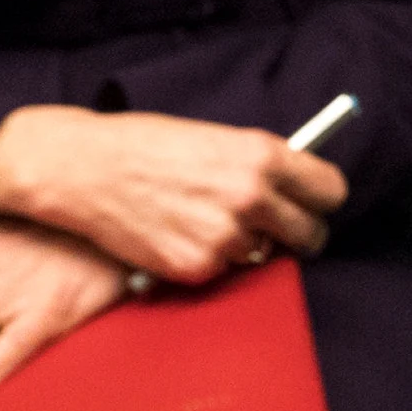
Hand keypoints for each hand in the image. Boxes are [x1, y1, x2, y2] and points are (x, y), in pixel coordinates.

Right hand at [0, 106, 347, 284]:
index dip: (320, 199)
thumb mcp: (215, 139)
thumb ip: (259, 164)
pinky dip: (208, 260)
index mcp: (263, 156)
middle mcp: (251, 197)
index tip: (311, 203)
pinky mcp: (196, 267)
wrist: (80, 168)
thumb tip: (293, 187)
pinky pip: (223, 271)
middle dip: (296, 233)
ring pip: (264, 254)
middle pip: (311, 234)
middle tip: (275, 228)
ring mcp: (225, 236)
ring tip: (205, 221)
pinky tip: (178, 235)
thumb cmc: (145, 146)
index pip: (331, 191)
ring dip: (245, 245)